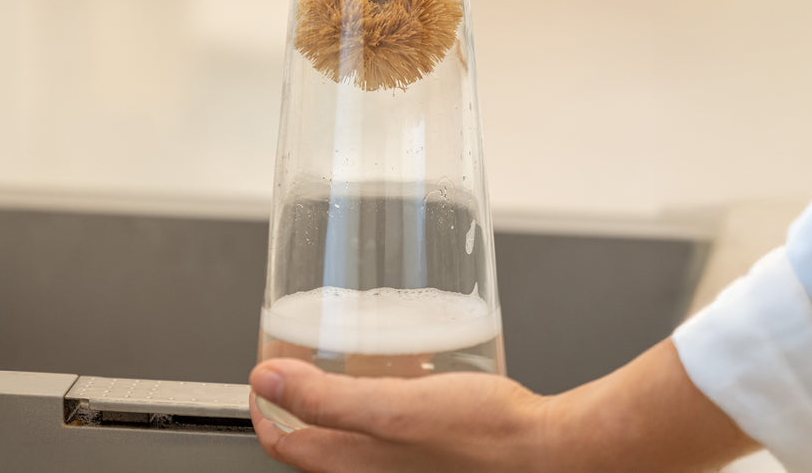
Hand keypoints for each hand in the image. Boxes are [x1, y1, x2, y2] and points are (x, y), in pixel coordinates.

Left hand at [249, 340, 760, 471]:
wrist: (554, 453)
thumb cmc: (486, 438)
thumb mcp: (394, 411)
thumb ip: (328, 398)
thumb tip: (267, 381)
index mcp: (359, 468)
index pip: (288, 448)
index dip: (264, 411)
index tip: (257, 375)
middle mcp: (379, 470)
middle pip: (319, 440)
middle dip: (300, 400)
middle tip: (295, 354)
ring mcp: (408, 461)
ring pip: (357, 431)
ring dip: (341, 397)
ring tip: (344, 351)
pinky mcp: (436, 448)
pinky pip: (395, 425)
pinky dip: (386, 396)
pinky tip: (407, 362)